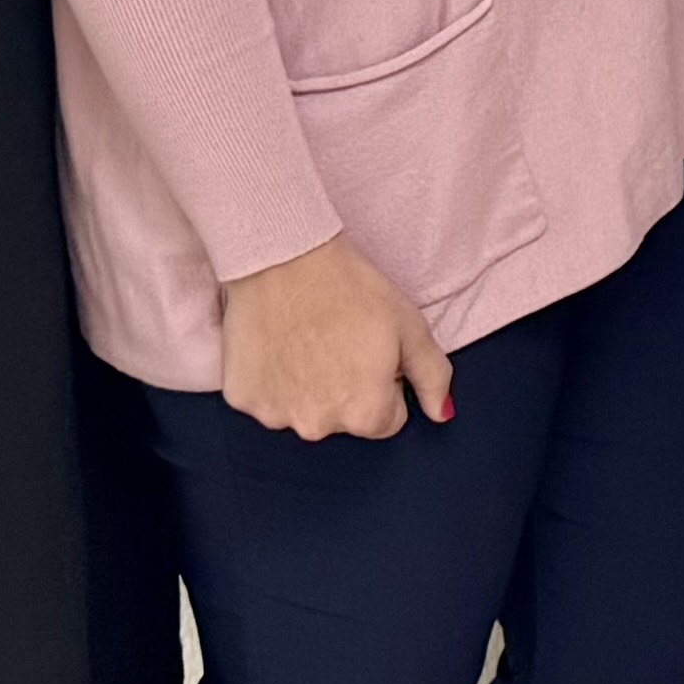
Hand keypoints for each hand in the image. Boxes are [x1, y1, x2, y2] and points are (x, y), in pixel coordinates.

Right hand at [220, 233, 454, 438]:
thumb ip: (433, 377)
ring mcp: (274, 415)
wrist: (286, 258)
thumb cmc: (351, 289)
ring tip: (308, 338)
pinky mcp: (242, 397)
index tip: (371, 351)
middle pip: (344, 418)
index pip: (388, 418)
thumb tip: (442, 413)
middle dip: (348, 388)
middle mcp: (318, 426)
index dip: (385, 382)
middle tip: (339, 340)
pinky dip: (273, 378)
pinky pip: (266, 398)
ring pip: (303, 409)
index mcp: (364, 415)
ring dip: (308, 386)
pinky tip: (279, 342)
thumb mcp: (411, 328)